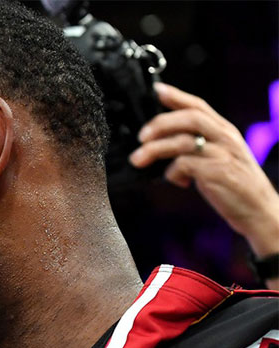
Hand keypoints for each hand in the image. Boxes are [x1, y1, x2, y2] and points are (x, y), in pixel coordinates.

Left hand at [131, 83, 278, 258]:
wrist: (257, 209)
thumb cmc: (232, 185)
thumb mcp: (217, 158)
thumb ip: (197, 146)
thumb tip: (163, 143)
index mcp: (224, 131)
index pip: (199, 106)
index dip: (177, 96)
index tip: (157, 90)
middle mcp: (225, 138)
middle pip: (190, 118)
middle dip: (161, 124)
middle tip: (141, 137)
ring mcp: (222, 154)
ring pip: (183, 140)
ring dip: (155, 149)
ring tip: (138, 159)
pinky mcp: (218, 172)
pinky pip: (185, 165)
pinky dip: (173, 172)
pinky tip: (178, 181)